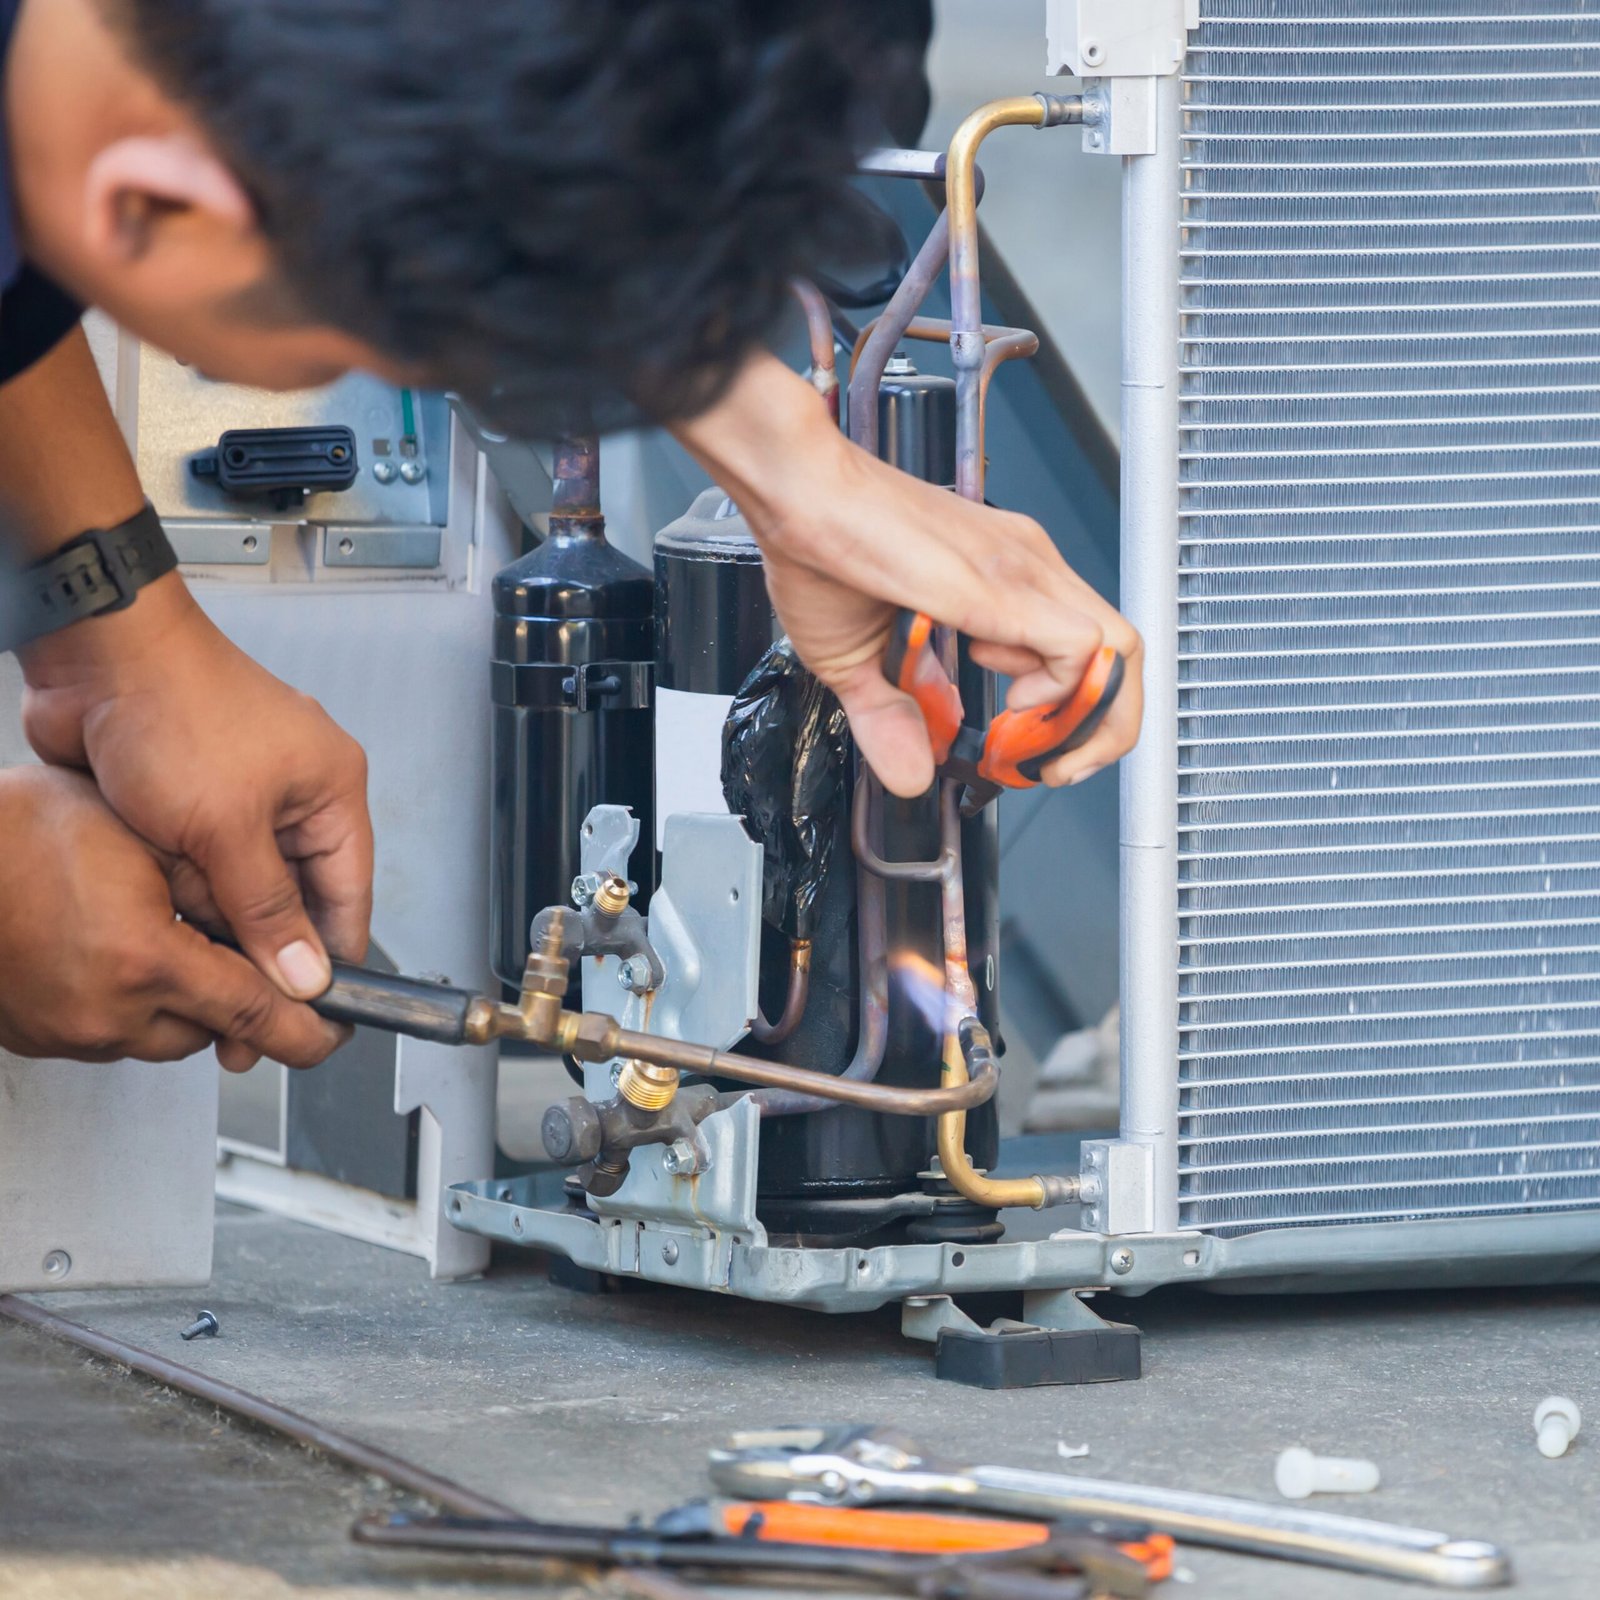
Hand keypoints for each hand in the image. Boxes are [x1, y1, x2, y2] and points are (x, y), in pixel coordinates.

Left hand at [18, 574, 372, 1051]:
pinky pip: (196, 869)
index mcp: (330, 791)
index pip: (348, 895)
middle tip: (238, 1002)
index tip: (315, 1012)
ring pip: (238, 890)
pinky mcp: (191, 804)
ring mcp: (239, 800)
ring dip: (208, 906)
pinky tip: (159, 890)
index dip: (333, 958)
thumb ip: (267, 909)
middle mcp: (292, 797)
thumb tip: (304, 975)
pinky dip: (178, 884)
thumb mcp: (227, 826)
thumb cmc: (175, 709)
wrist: (95, 659)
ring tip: (182, 904)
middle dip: (259, 942)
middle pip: (292, 899)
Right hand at [671, 353, 1142, 796]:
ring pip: (1119, 651)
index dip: (1074, 714)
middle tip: (1048, 763)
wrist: (797, 492)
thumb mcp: (857, 664)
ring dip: (1088, 720)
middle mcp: (1027, 566)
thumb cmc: (823, 551)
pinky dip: (1063, 698)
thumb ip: (891, 720)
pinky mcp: (1002, 586)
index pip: (1090, 649)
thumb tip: (911, 775)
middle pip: (1124, 653)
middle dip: (1099, 728)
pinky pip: (1079, 648)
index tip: (1025, 749)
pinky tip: (1010, 708)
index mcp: (1007, 578)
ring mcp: (1022, 570)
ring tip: (1027, 742)